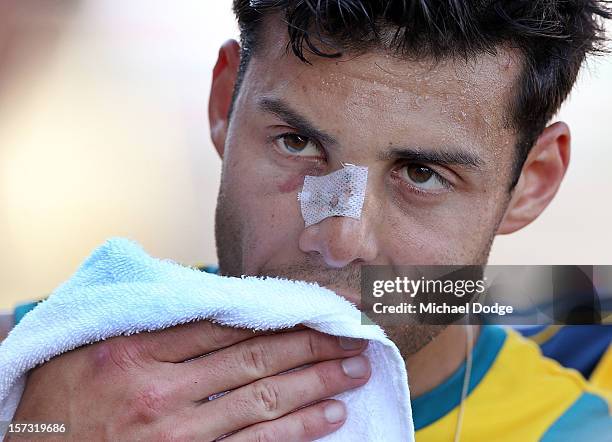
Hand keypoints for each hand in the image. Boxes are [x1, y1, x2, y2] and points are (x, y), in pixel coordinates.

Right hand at [11, 321, 369, 440]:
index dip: (283, 314)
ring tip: (353, 371)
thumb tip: (218, 299)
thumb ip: (153, 320)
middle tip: (354, 337)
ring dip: (317, 384)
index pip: (228, 323)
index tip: (319, 308)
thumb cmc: (64, 398)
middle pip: (255, 357)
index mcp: (138, 350)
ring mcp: (177, 435)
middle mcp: (161, 391)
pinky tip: (329, 416)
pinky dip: (297, 431)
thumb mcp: (97, 343)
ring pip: (264, 400)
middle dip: (312, 346)